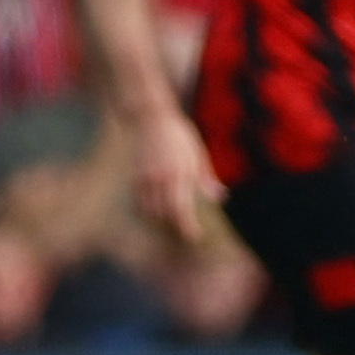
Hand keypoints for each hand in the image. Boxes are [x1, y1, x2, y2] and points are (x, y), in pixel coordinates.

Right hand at [131, 110, 224, 242]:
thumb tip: (219, 198)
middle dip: (175, 227)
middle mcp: (161, 178)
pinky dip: (148, 211)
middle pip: (165, 214)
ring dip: (161, 221)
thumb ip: (207, 178)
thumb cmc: (180, 135)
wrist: (150, 119)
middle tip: (186, 233)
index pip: (181, 208)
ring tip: (173, 225)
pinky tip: (158, 212)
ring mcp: (145, 178)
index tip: (194, 236)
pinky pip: (140, 203)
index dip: (187, 226)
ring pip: (150, 211)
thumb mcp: (199, 154)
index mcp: (180, 173)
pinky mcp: (135, 177)